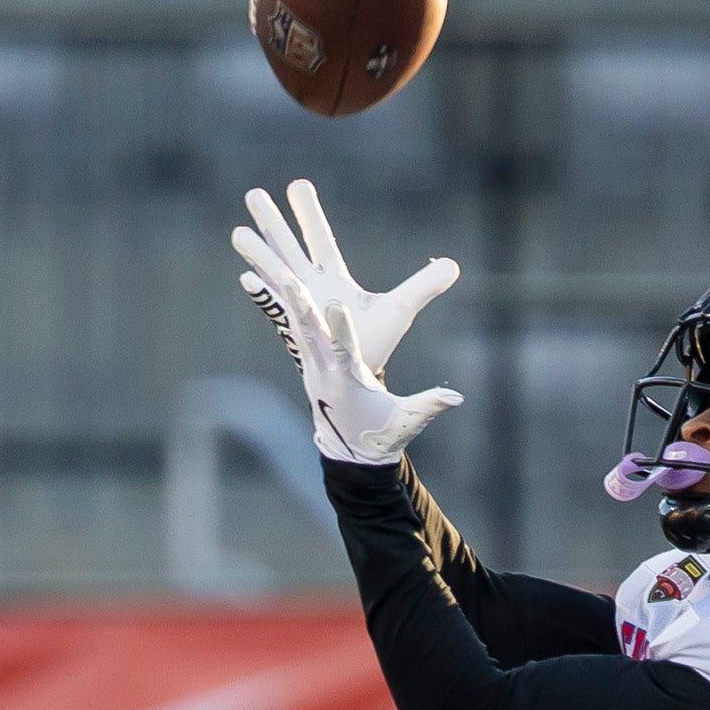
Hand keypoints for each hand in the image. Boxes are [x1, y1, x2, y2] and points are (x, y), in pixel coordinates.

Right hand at [231, 180, 457, 382]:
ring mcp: (298, 307)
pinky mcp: (292, 329)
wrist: (360, 379)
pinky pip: (275, 308)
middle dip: (272, 222)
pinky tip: (246, 278)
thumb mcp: (400, 310)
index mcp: (333, 277)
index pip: (321, 239)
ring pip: (275, 273)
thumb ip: (423, 286)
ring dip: (258, 254)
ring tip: (238, 233)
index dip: (309, 213)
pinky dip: (262, 294)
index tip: (297, 184)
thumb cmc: (375, 342)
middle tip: (253, 193)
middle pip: (289, 247)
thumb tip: (453, 265)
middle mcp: (310, 287)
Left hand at [231, 221, 463, 464]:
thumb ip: (428, 406)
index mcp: (349, 380)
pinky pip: (285, 320)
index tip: (338, 305)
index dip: (341, 330)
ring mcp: (309, 360)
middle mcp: (322, 367)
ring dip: (280, 291)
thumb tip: (456, 398)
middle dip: (299, 305)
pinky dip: (272, 296)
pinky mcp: (305, 353)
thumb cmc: (382, 432)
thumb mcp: (407, 421)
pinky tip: (253, 269)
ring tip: (267, 261)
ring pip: (292, 319)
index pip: (344, 351)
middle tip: (287, 277)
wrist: (349, 448)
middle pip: (309, 331)